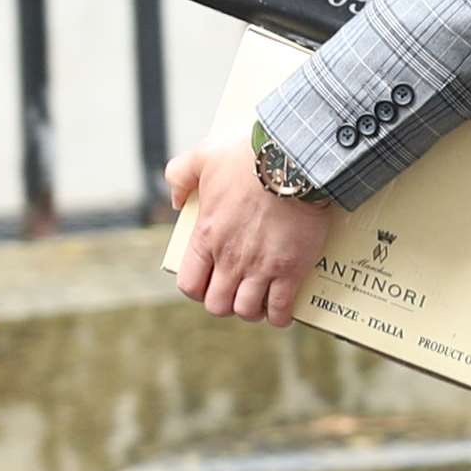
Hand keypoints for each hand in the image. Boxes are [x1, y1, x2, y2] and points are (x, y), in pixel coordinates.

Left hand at [164, 138, 330, 327]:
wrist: (294, 159)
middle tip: (237, 291)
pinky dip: (280, 315)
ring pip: (247, 310)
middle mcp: (230, 258)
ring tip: (260, 300)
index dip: (198, 290)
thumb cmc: (249, 156)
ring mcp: (261, 266)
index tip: (210, 282)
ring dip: (252, 309)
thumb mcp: (204, 156)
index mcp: (207, 235)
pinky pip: (280, 308)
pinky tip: (282, 310)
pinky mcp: (291, 269)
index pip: (190, 284)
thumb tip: (175, 200)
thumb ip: (180, 175)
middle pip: (218, 305)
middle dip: (226, 302)